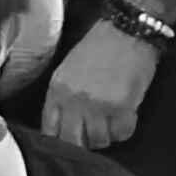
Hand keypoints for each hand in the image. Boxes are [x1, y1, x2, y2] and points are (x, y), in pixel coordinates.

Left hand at [41, 20, 162, 149]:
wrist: (126, 32)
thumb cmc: (97, 49)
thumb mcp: (67, 71)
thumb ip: (61, 97)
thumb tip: (63, 125)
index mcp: (56, 92)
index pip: (49, 130)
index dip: (59, 140)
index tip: (70, 141)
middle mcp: (73, 101)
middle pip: (72, 141)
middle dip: (83, 143)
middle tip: (93, 136)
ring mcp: (96, 106)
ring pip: (98, 140)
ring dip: (106, 136)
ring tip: (112, 124)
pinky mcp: (121, 107)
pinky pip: (121, 133)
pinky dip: (125, 130)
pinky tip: (126, 117)